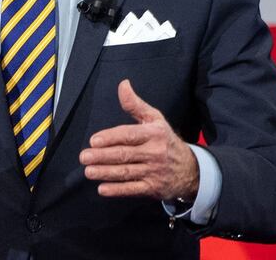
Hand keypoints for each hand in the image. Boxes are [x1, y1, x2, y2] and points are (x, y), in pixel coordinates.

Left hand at [80, 79, 198, 200]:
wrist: (190, 169)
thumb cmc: (165, 140)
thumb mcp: (155, 119)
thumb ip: (135, 104)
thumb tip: (123, 85)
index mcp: (154, 133)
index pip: (129, 135)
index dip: (111, 138)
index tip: (94, 141)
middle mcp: (154, 152)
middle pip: (125, 154)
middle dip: (103, 156)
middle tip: (84, 157)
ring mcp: (154, 172)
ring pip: (126, 172)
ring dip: (106, 172)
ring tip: (89, 171)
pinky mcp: (153, 188)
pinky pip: (132, 189)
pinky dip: (117, 190)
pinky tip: (103, 188)